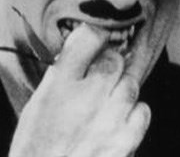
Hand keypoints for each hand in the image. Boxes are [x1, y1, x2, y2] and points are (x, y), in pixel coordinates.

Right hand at [9, 24, 150, 156]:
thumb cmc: (36, 148)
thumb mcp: (37, 104)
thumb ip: (59, 75)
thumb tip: (79, 53)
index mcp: (60, 83)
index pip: (89, 35)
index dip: (95, 35)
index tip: (95, 39)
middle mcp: (88, 94)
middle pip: (115, 58)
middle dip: (109, 62)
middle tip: (99, 75)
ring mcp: (111, 116)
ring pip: (131, 82)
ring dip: (121, 87)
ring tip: (107, 100)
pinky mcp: (127, 138)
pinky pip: (143, 110)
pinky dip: (134, 112)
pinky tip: (118, 118)